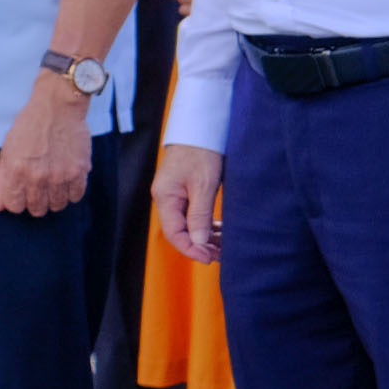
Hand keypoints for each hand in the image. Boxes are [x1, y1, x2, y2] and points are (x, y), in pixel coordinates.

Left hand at [0, 75, 93, 215]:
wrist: (57, 107)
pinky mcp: (79, 171)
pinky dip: (70, 193)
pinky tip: (66, 180)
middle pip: (36, 209)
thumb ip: (2, 179)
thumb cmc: (30, 125)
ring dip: (53, 199)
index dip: (16, 202)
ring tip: (52, 184)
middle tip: (37, 188)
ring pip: (57, 206)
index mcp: (16, 170)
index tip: (20, 194)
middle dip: (35, 203)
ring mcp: (60, 176)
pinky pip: (76, 197)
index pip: (14, 206)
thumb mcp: (8, 149)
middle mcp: (37, 176)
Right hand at [155, 143, 224, 263]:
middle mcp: (165, 198)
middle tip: (222, 256)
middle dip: (200, 246)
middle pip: (180, 231)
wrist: (200, 129)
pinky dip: (205, 225)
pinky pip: (191, 215)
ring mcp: (173, 195)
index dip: (191, 249)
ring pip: (187, 224)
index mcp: (165, 197)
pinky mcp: (182, 191)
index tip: (210, 259)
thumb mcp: (204, 185)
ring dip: (204, 237)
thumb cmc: (201, 153)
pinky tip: (219, 231)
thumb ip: (200, 216)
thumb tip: (199, 243)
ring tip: (224, 246)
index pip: (174, 233)